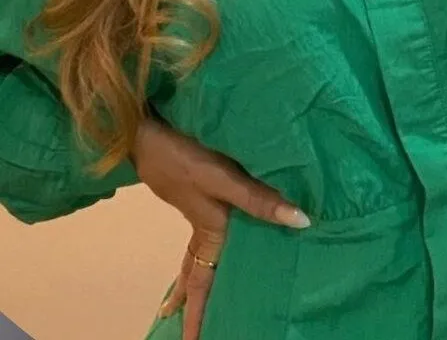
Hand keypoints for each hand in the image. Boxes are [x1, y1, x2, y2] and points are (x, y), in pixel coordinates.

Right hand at [130, 116, 309, 339]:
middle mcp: (202, 221)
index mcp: (209, 228)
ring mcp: (195, 203)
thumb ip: (258, 199)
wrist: (142, 130)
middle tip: (182, 324)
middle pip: (196, 269)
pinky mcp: (193, 185)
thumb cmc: (182, 157)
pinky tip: (210, 222)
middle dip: (193, 299)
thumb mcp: (222, 179)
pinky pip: (200, 226)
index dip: (199, 312)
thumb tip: (301, 221)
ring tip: (186, 293)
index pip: (202, 281)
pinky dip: (201, 241)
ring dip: (195, 271)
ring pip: (197, 248)